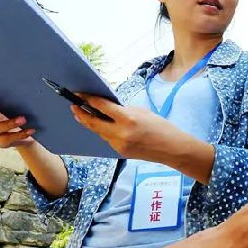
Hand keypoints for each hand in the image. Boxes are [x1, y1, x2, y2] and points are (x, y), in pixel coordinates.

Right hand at [0, 98, 36, 147]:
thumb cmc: (14, 113)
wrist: (24, 132)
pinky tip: (31, 130)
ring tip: (23, 119)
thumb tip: (19, 88)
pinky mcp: (0, 142)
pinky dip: (21, 134)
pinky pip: (9, 139)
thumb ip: (8, 100)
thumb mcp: (10, 106)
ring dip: (9, 124)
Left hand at [69, 94, 184, 161]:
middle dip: (81, 113)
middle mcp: (121, 133)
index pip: (102, 107)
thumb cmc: (161, 127)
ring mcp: (119, 145)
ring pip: (99, 132)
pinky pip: (107, 139)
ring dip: (91, 123)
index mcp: (128, 119)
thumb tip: (107, 108)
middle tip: (74, 106)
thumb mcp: (143, 112)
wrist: (172, 149)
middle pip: (93, 122)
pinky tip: (102, 126)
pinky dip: (103, 131)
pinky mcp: (120, 152)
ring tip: (84, 115)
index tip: (80, 94)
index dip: (89, 99)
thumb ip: (123, 110)